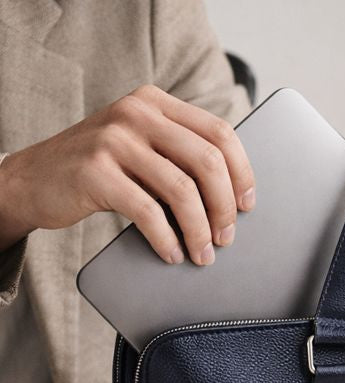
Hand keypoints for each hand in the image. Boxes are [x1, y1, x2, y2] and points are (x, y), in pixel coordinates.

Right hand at [0, 84, 254, 264]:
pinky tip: (172, 253)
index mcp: (156, 103)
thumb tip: (235, 200)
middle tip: (226, 238)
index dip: (242, 173)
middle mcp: (136, 113)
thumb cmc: (102, 172)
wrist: (34, 179)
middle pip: (207, 161)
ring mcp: (113, 139)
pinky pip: (147, 211)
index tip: (247, 206)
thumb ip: (180, 158)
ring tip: (203, 255)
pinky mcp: (94, 171)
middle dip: (224, 207)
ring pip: (181, 189)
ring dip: (199, 230)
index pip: (220, 133)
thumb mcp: (143, 150)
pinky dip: (166, 238)